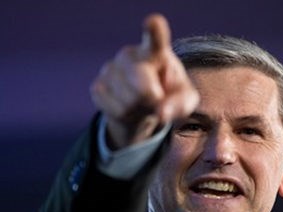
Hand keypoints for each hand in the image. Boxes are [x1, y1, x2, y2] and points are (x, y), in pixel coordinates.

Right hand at [90, 13, 199, 149]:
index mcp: (156, 50)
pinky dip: (126, 117)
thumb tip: (162, 113)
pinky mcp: (97, 86)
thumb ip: (181, 104)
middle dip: (153, 102)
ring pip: (128, 104)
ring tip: (141, 102)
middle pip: (143, 89)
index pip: (154, 37)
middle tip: (157, 97)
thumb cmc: (169, 96)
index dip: (153, 30)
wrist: (142, 104)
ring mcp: (110, 69)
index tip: (152, 22)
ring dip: (139, 111)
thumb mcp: (184, 100)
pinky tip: (127, 106)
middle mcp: (130, 54)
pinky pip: (115, 112)